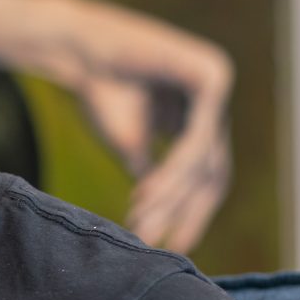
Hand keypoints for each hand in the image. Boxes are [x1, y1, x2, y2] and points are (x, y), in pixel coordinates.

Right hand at [72, 51, 232, 254]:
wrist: (80, 50)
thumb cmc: (101, 91)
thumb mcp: (131, 143)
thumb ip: (153, 175)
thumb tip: (157, 215)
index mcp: (201, 116)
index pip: (208, 176)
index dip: (191, 214)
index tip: (173, 248)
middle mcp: (216, 101)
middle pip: (212, 173)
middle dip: (184, 212)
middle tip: (160, 244)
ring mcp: (219, 86)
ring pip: (202, 161)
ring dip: (170, 196)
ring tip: (139, 220)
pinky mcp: (211, 76)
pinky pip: (197, 139)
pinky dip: (172, 170)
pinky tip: (146, 193)